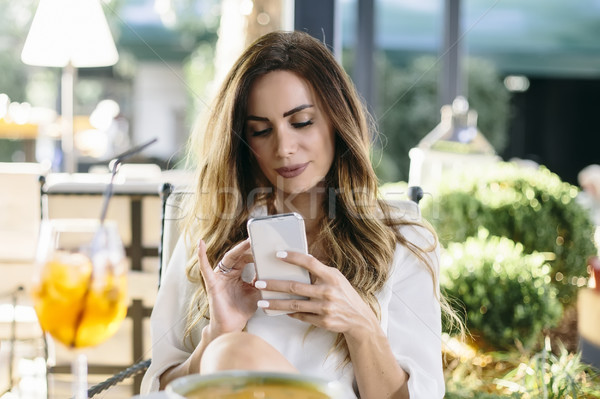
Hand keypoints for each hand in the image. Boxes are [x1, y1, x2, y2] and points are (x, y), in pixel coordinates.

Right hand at [197, 239, 259, 337]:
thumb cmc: (241, 310)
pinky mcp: (212, 283)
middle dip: (248, 248)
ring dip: (237, 249)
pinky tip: (201, 244)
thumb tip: (269, 268)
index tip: (264, 245)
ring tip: (247, 241)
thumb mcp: (256, 292)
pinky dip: (201, 256)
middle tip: (260, 241)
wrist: (232, 326)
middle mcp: (227, 273)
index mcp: (237, 274)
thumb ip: (261, 280)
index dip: (254, 252)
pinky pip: (205, 268)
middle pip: (238, 256)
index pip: (245, 258)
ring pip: (227, 259)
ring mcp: (219, 277)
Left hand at [255, 251, 378, 338]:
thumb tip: (302, 260)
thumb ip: (320, 271)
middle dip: (274, 285)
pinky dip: (289, 313)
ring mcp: (325, 308)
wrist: (359, 319)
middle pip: (295, 287)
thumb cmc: (344, 294)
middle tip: (259, 282)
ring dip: (276, 303)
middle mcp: (327, 292)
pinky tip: (278, 310)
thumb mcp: (336, 278)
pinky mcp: (322, 321)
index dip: (294, 257)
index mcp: (331, 277)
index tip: (278, 254)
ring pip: (294, 305)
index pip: (310, 263)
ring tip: (262, 301)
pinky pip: (301, 316)